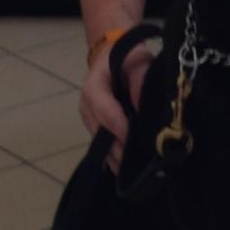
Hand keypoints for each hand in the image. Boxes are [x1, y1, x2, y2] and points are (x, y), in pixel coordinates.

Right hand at [79, 41, 152, 171]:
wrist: (111, 56)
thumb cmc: (126, 57)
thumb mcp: (137, 59)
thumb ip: (140, 80)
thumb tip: (143, 106)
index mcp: (93, 87)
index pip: (104, 111)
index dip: (119, 127)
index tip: (135, 141)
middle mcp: (86, 106)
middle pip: (100, 133)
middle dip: (119, 151)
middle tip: (140, 167)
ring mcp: (88, 120)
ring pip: (100, 145)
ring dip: (117, 159)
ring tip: (136, 173)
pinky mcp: (94, 128)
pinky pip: (102, 147)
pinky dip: (115, 158)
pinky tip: (129, 171)